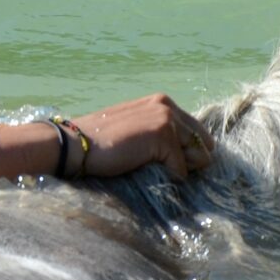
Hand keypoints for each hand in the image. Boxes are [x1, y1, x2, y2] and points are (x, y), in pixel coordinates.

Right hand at [68, 93, 214, 180]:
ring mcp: (167, 120)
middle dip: (190, 160)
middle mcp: (168, 106)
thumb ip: (159, 132)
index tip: (168, 163)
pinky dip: (168, 178)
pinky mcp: (163, 137)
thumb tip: (186, 155)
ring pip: (199, 156)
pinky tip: (145, 172)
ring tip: (154, 169)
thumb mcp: (135, 128)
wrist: (75, 145)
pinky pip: (181, 169)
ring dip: (181, 169)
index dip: (187, 151)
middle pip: (204, 143)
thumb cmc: (100, 143)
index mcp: (162, 102)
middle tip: (163, 168)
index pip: (196, 131)